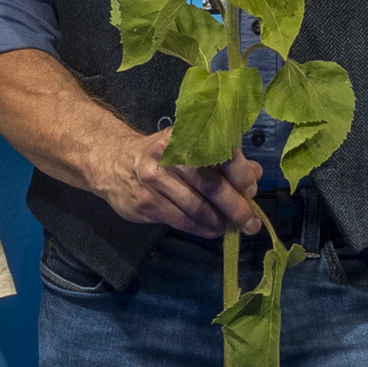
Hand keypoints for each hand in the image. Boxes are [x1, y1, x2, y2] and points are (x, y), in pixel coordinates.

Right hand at [86, 126, 261, 237]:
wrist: (113, 162)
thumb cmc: (162, 154)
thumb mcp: (190, 146)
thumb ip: (223, 159)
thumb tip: (255, 174)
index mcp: (185, 136)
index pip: (221, 155)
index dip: (241, 175)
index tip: (251, 190)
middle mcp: (169, 157)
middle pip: (211, 186)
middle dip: (237, 207)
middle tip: (251, 222)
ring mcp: (155, 182)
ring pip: (197, 208)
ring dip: (220, 222)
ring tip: (232, 227)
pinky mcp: (146, 204)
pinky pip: (182, 221)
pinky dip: (202, 228)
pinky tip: (212, 230)